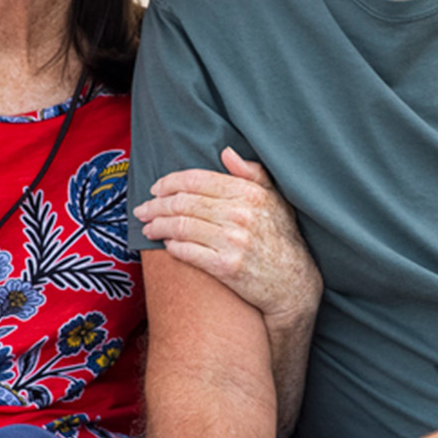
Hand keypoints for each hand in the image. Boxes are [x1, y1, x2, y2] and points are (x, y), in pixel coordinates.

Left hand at [135, 149, 321, 324]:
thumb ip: (252, 173)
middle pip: (183, 203)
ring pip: (181, 227)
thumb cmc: (282, 238)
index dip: (170, 182)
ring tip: (148, 228)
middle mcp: (241, 215)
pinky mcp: (227, 267)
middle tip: (142, 210)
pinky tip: (167, 244)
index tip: (156, 189)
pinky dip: (172, 246)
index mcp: (250, 193)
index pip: (197, 180)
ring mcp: (233, 242)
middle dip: (156, 206)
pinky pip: (187, 252)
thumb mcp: (275, 200)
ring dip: (158, 226)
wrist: (294, 283)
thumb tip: (226, 153)